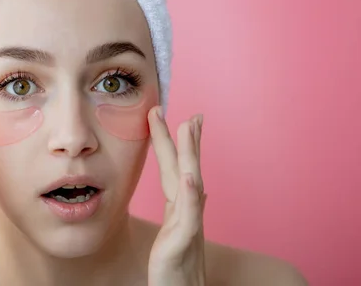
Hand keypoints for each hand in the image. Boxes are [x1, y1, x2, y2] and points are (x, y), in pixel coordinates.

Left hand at [147, 108, 206, 284]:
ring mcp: (186, 226)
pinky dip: (191, 195)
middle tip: (187, 109)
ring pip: (188, 183)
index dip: (181, 143)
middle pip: (184, 167)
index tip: (186, 118)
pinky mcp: (181, 243)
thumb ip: (187, 207)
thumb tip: (197, 186)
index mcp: (180, 207)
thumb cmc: (178, 266)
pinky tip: (192, 177)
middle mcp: (186, 212)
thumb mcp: (180, 231)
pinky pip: (188, 216)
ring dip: (189, 153)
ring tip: (187, 126)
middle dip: (183, 137)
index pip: (179, 168)